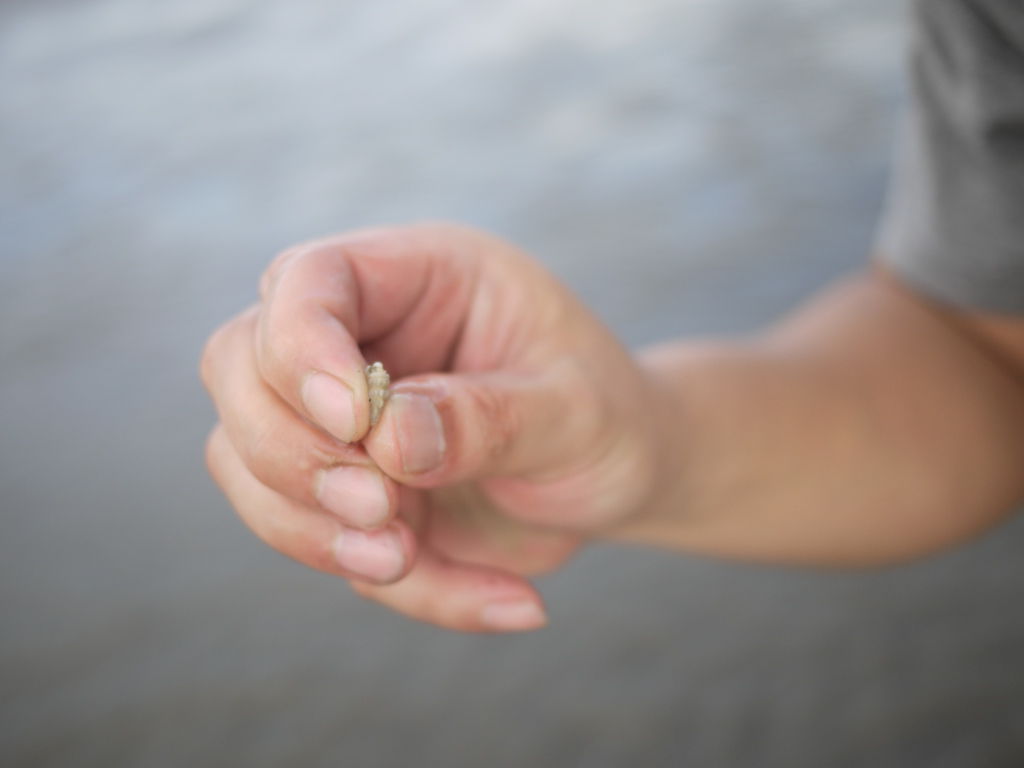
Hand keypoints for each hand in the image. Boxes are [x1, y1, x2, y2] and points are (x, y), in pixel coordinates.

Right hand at [201, 223, 664, 631]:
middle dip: (290, 450)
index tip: (354, 424)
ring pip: (243, 459)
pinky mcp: (344, 494)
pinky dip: (387, 584)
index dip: (301, 347)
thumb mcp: (575, 409)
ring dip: (310, 527)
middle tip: (383, 507)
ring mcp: (338, 420)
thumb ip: (490, 417)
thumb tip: (389, 441)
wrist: (619, 475)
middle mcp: (359, 338)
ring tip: (409, 560)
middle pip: (238, 366)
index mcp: (416, 277)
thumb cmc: (605, 416)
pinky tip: (504, 599)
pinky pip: (314, 540)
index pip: (308, 280)